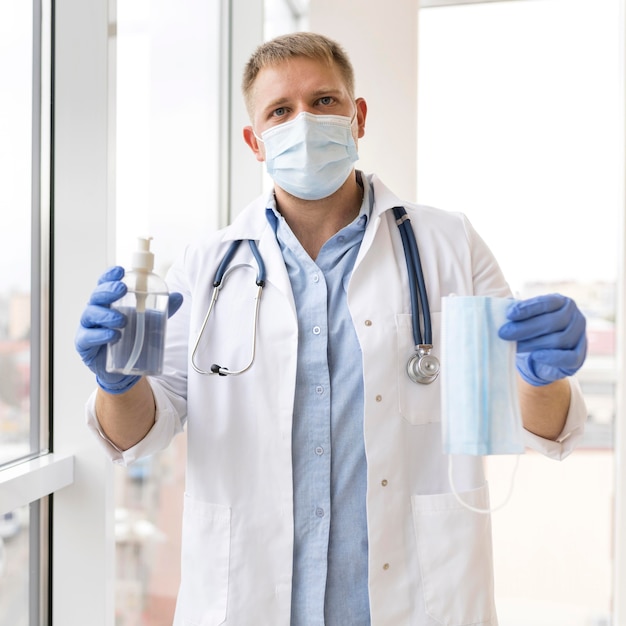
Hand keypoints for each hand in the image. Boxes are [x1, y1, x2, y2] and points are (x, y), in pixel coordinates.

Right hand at [75, 266, 183, 393]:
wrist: (123, 368)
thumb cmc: (132, 338)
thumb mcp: (149, 322)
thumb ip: (162, 310)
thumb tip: (178, 296)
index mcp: (109, 302)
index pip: (105, 284)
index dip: (110, 276)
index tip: (120, 270)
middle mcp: (96, 311)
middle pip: (96, 296)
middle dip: (108, 290)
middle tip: (121, 289)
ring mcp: (88, 328)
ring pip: (91, 315)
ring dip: (106, 315)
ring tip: (122, 321)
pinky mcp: (85, 345)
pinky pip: (88, 337)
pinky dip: (100, 335)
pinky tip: (113, 336)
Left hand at [498, 293, 586, 385]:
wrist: (545, 354)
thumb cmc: (532, 330)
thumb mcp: (526, 318)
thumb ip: (517, 313)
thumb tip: (500, 310)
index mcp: (562, 302)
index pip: (546, 303)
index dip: (527, 309)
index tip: (508, 315)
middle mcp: (575, 316)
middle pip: (551, 322)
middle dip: (525, 328)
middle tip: (504, 333)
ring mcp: (580, 336)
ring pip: (558, 340)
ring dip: (533, 343)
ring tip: (515, 346)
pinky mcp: (580, 356)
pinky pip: (569, 357)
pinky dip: (552, 357)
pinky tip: (535, 356)